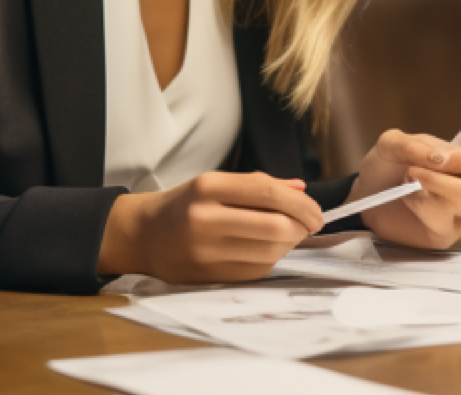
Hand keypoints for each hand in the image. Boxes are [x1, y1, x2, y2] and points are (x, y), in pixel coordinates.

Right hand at [98, 170, 324, 281]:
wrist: (144, 236)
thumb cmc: (185, 205)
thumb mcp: (214, 183)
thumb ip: (258, 185)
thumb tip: (301, 189)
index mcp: (207, 187)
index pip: (267, 191)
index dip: (301, 203)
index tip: (317, 211)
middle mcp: (205, 218)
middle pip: (274, 226)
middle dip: (302, 226)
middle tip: (311, 224)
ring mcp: (206, 251)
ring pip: (270, 251)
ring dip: (290, 244)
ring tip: (290, 235)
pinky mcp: (210, 276)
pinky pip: (258, 270)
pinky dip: (273, 259)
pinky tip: (270, 249)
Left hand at [350, 129, 460, 249]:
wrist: (367, 196)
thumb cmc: (383, 167)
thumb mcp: (389, 145)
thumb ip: (413, 145)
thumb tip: (439, 157)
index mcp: (454, 160)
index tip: (435, 161)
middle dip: (438, 181)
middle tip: (410, 174)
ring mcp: (455, 213)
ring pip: (460, 208)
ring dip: (428, 197)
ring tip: (405, 191)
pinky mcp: (444, 235)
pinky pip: (446, 228)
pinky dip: (424, 215)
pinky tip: (410, 206)